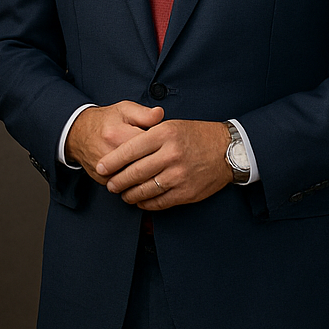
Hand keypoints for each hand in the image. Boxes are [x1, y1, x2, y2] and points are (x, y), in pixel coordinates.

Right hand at [65, 101, 163, 185]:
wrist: (79, 134)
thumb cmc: (105, 121)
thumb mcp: (124, 109)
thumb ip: (144, 113)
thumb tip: (160, 114)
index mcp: (117, 134)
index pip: (148, 145)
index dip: (161, 145)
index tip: (167, 144)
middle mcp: (110, 154)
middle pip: (143, 166)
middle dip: (157, 163)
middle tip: (166, 159)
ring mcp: (105, 170)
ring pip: (136, 180)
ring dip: (149, 176)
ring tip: (158, 168)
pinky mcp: (104, 180)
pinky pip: (126, 186)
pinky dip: (137, 183)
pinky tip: (146, 176)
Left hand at [96, 120, 231, 209]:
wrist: (228, 150)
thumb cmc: (197, 135)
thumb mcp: (172, 125)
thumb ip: (148, 133)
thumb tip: (123, 146)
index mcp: (164, 134)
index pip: (129, 150)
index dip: (111, 162)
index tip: (100, 168)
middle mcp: (170, 155)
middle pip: (134, 172)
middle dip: (117, 181)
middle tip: (110, 184)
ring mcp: (178, 175)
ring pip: (144, 190)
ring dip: (129, 194)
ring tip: (123, 194)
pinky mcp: (186, 192)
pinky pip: (159, 202)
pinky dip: (146, 203)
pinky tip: (140, 201)